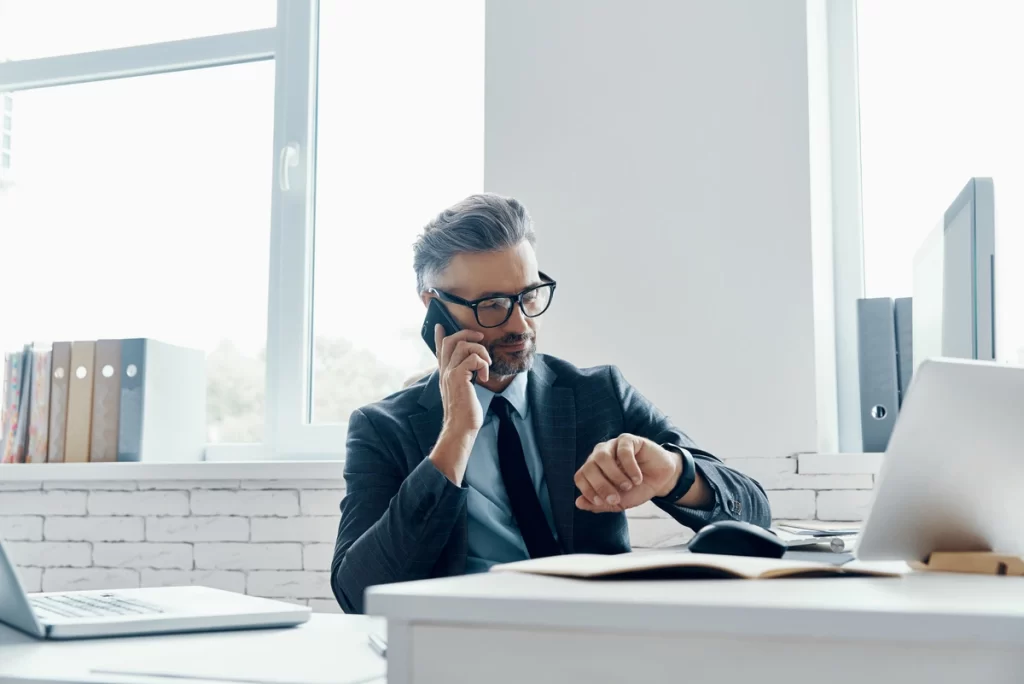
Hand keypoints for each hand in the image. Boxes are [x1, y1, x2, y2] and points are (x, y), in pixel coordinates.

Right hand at [429, 325, 491, 485]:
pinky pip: (473, 358)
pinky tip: (485, 377)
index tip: (440, 326)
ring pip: (464, 346)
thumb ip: (463, 380)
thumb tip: (470, 372)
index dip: (439, 336)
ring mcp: (450, 373)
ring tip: (486, 365)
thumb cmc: (464, 414)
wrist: (460, 428)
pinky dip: (483, 364)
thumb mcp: (461, 393)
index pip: (439, 350)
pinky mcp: (459, 377)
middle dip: (467, 334)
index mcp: (444, 374)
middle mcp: (445, 371)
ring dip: (481, 351)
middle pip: (451, 341)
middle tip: (480, 338)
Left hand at [573, 434, 682, 512]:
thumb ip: (599, 504)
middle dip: (601, 486)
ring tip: (628, 486)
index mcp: (594, 470)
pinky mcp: (628, 440)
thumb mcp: (619, 502)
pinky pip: (623, 451)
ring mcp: (613, 445)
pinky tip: (638, 478)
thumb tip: (578, 503)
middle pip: (589, 467)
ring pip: (602, 457)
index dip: (588, 491)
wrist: (661, 480)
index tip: (601, 502)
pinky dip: (630, 467)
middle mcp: (599, 455)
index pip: (580, 477)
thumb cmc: (637, 490)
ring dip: (614, 476)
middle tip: (615, 498)